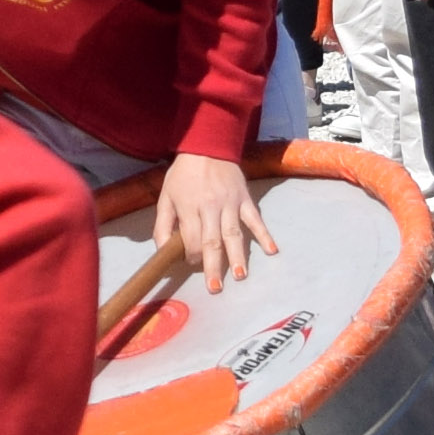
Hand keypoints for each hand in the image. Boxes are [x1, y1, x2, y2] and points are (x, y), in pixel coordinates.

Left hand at [152, 151, 278, 293]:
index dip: (192, 256)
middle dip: (213, 266)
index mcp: (189, 207)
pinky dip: (264, 234)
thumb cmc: (183, 176)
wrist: (207, 147)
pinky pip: (256, 219)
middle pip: (213, 241)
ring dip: (238, 256)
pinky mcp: (246, 199)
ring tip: (240, 276)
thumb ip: (162, 225)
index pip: (192, 238)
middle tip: (215, 287)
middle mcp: (211, 207)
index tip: (192, 264)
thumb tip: (163, 251)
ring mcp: (231, 203)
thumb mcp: (165, 198)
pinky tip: (271, 250)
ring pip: (235, 234)